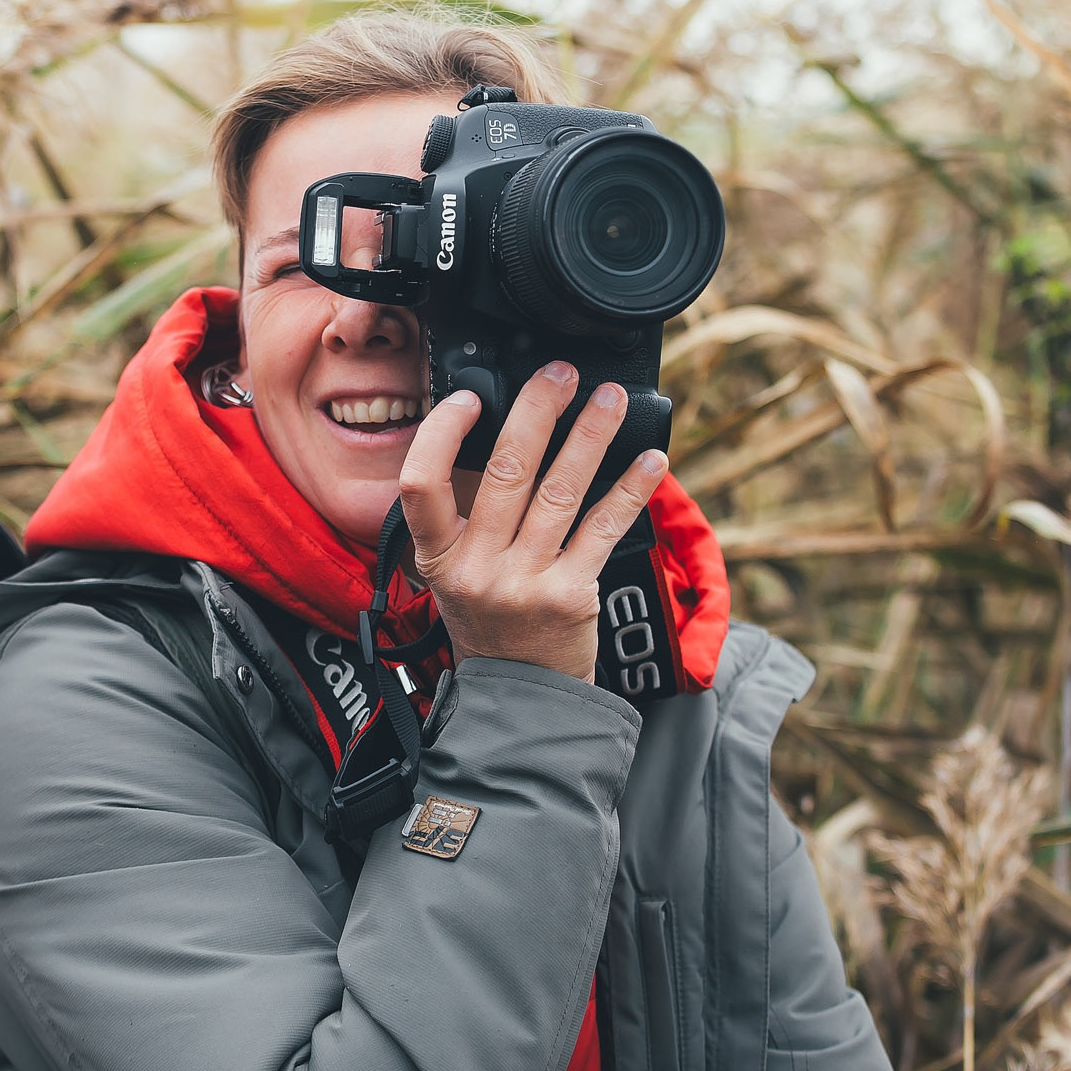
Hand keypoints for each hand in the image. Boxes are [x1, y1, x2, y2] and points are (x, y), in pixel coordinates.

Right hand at [397, 362, 670, 682]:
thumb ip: (467, 514)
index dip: (442, 433)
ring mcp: (525, 582)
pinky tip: (649, 459)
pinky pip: (604, 527)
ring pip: (561, 490)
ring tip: (610, 400)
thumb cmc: (489, 621)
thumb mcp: (454, 574)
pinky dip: (630, 488)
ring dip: (591, 436)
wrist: (524, 696)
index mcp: (437, 556)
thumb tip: (504, 433)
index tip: (470, 398)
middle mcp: (476, 568)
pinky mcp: (572, 594)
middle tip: (561, 374)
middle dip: (538, 410)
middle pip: (506, 471)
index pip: (421, 484)